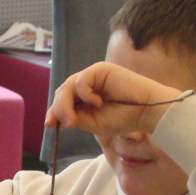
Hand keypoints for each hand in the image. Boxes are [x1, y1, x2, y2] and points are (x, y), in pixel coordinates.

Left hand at [44, 62, 180, 135]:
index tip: (49, 125)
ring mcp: (94, 76)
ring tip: (74, 121)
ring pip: (68, 86)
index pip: (63, 101)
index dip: (53, 111)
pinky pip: (82, 81)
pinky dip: (86, 94)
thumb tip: (56, 116)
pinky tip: (99, 102)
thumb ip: (75, 117)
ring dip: (66, 105)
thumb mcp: (94, 123)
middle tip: (68, 124)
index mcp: (86, 98)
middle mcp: (88, 85)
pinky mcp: (100, 69)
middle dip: (58, 109)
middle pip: (62, 92)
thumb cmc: (124, 118)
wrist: (146, 112)